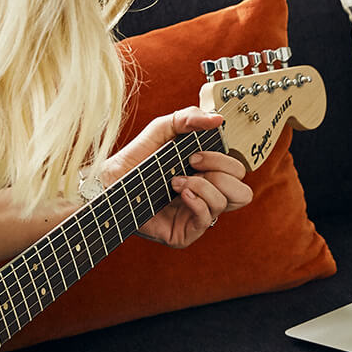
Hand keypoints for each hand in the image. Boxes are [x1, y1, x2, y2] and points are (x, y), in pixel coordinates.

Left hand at [102, 107, 252, 247]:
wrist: (108, 182)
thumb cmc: (135, 160)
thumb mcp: (161, 130)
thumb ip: (188, 118)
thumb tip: (218, 119)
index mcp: (206, 177)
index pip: (238, 173)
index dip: (223, 160)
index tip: (195, 153)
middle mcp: (205, 198)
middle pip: (243, 192)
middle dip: (220, 172)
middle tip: (192, 163)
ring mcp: (196, 217)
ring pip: (227, 203)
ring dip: (203, 185)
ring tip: (176, 180)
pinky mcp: (184, 233)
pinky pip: (207, 218)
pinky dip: (196, 200)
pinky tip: (178, 192)